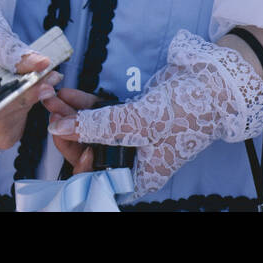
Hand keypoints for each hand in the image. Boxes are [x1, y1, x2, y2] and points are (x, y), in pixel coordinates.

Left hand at [48, 30, 262, 200]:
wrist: (214, 81)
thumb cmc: (185, 112)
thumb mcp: (139, 123)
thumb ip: (99, 126)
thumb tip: (60, 126)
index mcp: (138, 177)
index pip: (96, 181)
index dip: (74, 164)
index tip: (59, 139)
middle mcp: (133, 160)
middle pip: (90, 152)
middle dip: (68, 132)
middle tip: (48, 109)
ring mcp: (131, 136)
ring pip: (93, 130)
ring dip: (71, 114)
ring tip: (51, 95)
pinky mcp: (131, 113)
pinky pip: (102, 113)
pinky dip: (85, 104)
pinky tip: (68, 93)